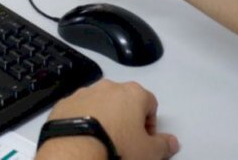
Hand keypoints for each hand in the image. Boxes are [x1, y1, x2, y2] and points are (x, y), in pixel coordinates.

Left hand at [40, 80, 178, 159]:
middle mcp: (108, 87)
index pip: (151, 104)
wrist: (75, 151)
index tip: (145, 140)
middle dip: (127, 118)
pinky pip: (79, 109)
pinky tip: (84, 137)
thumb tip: (173, 142)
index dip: (150, 124)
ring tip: (102, 139)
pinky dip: (83, 119)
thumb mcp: (148, 152)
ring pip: (100, 103)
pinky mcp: (64, 103)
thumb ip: (164, 144)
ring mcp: (84, 92)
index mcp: (133, 93)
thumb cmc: (118, 148)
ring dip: (104, 117)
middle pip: (124, 101)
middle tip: (125, 141)